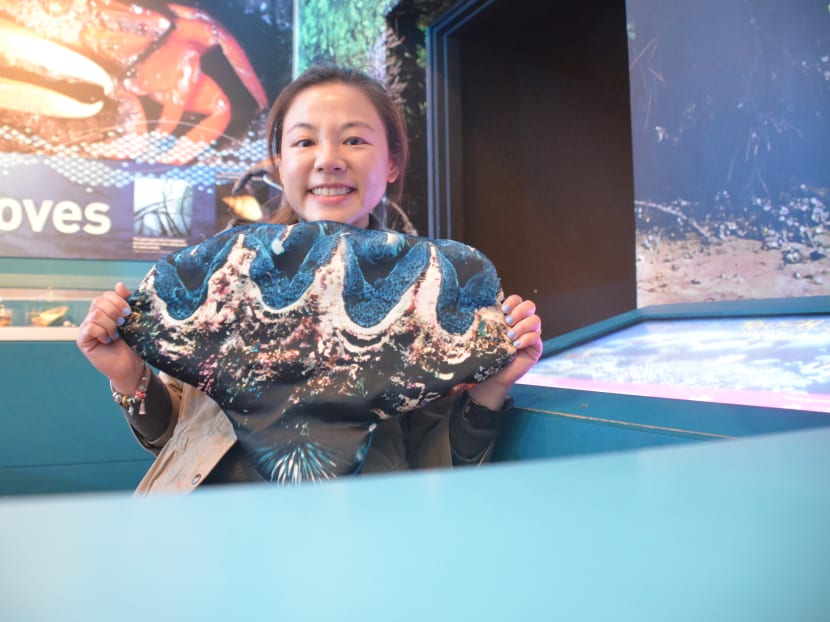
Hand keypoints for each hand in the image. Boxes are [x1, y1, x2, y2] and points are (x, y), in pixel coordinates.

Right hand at [76, 282, 144, 392]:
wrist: (131, 366)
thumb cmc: (133, 344)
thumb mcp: (132, 321)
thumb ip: (126, 303)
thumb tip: (119, 284)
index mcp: (106, 311)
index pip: (107, 295)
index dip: (118, 300)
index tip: (129, 312)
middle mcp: (94, 317)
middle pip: (99, 301)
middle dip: (115, 311)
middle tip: (124, 323)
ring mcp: (87, 327)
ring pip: (95, 314)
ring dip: (110, 324)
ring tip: (116, 335)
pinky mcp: (83, 339)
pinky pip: (89, 327)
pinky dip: (101, 332)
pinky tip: (108, 340)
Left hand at [468, 294, 541, 409]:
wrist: (491, 375)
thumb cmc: (486, 353)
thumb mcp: (486, 334)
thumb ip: (487, 320)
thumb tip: (475, 304)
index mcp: (511, 316)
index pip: (518, 300)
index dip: (513, 300)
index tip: (503, 308)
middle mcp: (523, 323)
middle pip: (530, 306)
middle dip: (519, 311)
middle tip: (507, 321)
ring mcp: (531, 334)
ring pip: (536, 320)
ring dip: (522, 326)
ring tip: (510, 336)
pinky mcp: (536, 348)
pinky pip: (537, 337)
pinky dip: (526, 339)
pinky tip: (516, 345)